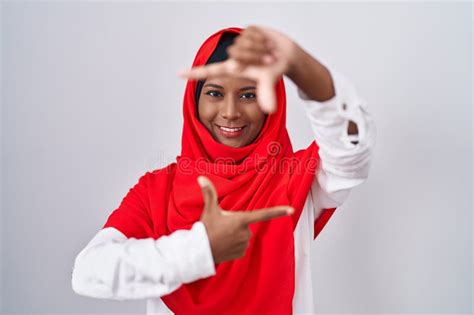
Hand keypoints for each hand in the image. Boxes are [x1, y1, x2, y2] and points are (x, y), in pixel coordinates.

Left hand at [178, 25, 297, 113]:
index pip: (209, 71)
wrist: (285, 54)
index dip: (194, 73)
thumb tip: (270, 110)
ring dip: (260, 49)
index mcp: (233, 68)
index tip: (178, 74)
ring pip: (244, 43)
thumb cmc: (272, 70)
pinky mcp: (248, 30)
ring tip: (268, 52)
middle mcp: (234, 55)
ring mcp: (240, 42)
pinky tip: (268, 42)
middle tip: (267, 60)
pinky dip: (264, 40)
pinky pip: (253, 34)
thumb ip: (266, 95)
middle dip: (254, 57)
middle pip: (235, 53)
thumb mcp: (268, 82)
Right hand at [197, 176, 293, 263]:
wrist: (199, 252)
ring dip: (235, 235)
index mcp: (241, 220)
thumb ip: (209, 193)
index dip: (278, 211)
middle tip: (222, 226)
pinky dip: (234, 244)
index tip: (291, 209)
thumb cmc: (206, 229)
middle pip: (246, 224)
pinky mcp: (241, 254)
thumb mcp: (209, 210)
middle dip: (237, 224)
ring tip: (221, 236)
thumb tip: (201, 177)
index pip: (263, 214)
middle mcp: (246, 233)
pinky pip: (241, 246)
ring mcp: (244, 244)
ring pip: (244, 235)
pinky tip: (224, 244)